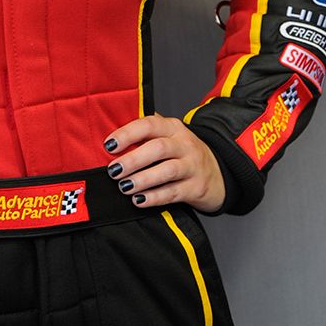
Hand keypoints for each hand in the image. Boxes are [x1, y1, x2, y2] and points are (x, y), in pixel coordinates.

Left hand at [102, 114, 224, 212]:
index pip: (149, 124)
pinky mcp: (197, 187)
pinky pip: (174, 193)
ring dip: (143, 179)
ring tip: (124, 186)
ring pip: (167, 171)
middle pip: (158, 148)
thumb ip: (143, 132)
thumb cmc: (179, 152)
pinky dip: (154, 197)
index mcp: (172, 127)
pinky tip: (138, 200)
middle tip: (113, 170)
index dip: (127, 134)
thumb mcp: (166, 136)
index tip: (108, 145)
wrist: (216, 172)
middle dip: (133, 159)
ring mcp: (193, 165)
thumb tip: (109, 133)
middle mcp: (184, 144)